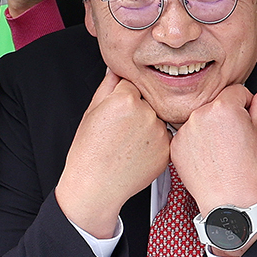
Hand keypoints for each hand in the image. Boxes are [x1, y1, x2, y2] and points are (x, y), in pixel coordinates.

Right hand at [55, 76, 171, 238]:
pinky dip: (154, 145)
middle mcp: (145, 112)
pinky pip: (164, 138)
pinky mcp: (167, 150)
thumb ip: (108, 85)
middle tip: (119, 133)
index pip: (131, 86)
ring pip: (156, 120)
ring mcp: (158, 132)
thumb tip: (117, 69)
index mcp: (124, 98)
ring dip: (146, 128)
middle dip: (136, 113)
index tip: (113, 116)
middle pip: (146, 102)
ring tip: (127, 146)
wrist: (95, 186)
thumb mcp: (92, 111)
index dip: (120, 101)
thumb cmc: (89, 152)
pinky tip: (136, 154)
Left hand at [169, 84, 256, 211]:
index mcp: (223, 107)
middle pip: (217, 104)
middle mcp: (200, 114)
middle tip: (235, 139)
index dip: (246, 104)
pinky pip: (188, 135)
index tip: (247, 120)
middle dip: (227, 116)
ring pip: (201, 119)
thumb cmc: (247, 171)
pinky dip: (197, 142)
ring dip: (211, 127)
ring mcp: (184, 130)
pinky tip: (209, 156)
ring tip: (222, 150)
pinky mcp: (175, 146)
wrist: (229, 201)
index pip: (236, 91)